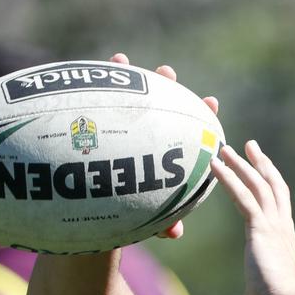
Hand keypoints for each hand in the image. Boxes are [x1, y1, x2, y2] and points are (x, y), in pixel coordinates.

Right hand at [108, 53, 218, 239]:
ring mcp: (123, 129)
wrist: (95, 218)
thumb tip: (175, 232)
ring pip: (127, 100)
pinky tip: (83, 75)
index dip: (203, 115)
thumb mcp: (147, 218)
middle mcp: (148, 136)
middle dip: (166, 87)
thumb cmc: (130, 215)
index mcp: (168, 153)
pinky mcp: (96, 128)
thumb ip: (163, 222)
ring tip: (122, 62)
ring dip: (126, 78)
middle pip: (161, 107)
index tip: (211, 103)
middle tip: (167, 73)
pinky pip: (92, 106)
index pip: (190, 132)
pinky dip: (92, 88)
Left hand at [210, 141, 294, 294]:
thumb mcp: (269, 292)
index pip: (279, 204)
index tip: (262, 170)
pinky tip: (215, 165)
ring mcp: (273, 226)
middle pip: (273, 186)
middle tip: (249, 145)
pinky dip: (229, 178)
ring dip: (241, 164)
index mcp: (284, 240)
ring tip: (224, 148)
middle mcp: (282, 227)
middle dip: (261, 164)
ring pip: (257, 185)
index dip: (271, 184)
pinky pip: (243, 196)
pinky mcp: (260, 228)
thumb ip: (264, 287)